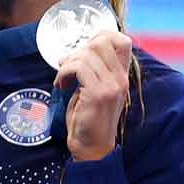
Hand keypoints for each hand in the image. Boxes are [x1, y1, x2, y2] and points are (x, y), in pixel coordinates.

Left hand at [55, 28, 133, 160]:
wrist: (92, 147)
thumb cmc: (90, 119)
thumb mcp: (97, 90)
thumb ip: (95, 70)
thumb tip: (80, 49)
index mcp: (121, 76)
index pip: (122, 41)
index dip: (102, 36)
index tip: (85, 48)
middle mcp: (120, 79)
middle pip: (102, 41)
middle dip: (80, 48)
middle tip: (69, 65)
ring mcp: (111, 86)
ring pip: (86, 54)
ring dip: (68, 63)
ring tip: (63, 77)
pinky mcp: (97, 94)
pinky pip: (77, 68)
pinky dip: (63, 73)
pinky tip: (61, 84)